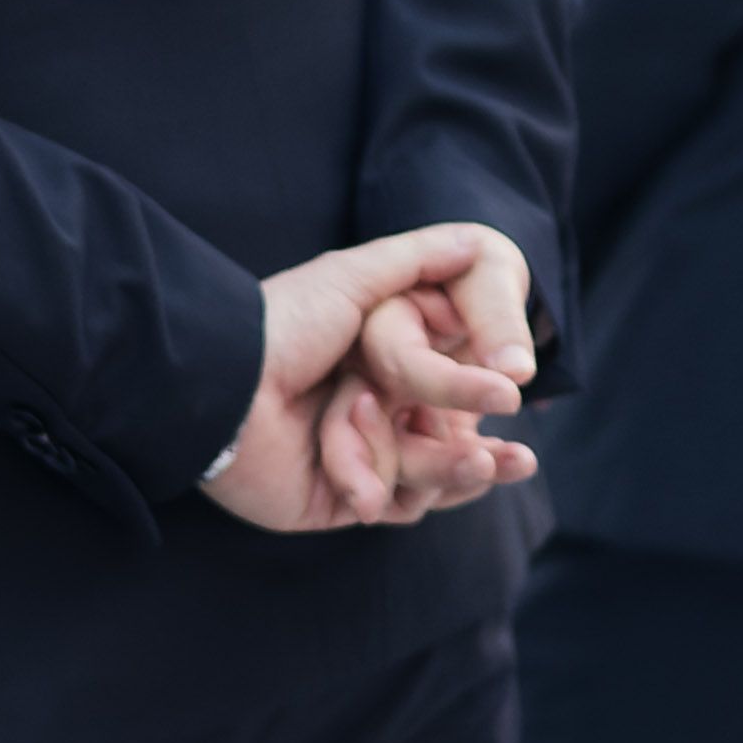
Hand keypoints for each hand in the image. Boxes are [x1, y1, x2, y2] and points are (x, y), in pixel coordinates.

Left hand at [206, 224, 538, 534]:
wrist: (222, 385)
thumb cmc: (284, 324)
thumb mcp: (353, 278)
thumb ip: (416, 261)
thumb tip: (475, 240)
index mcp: (375, 367)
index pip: (445, 390)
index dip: (482, 395)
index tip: (518, 392)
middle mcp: (367, 414)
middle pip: (441, 440)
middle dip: (479, 452)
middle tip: (519, 457)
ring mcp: (352, 459)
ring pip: (421, 476)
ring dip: (450, 472)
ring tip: (481, 464)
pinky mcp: (333, 498)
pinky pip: (385, 502)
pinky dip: (396, 489)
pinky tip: (409, 490)